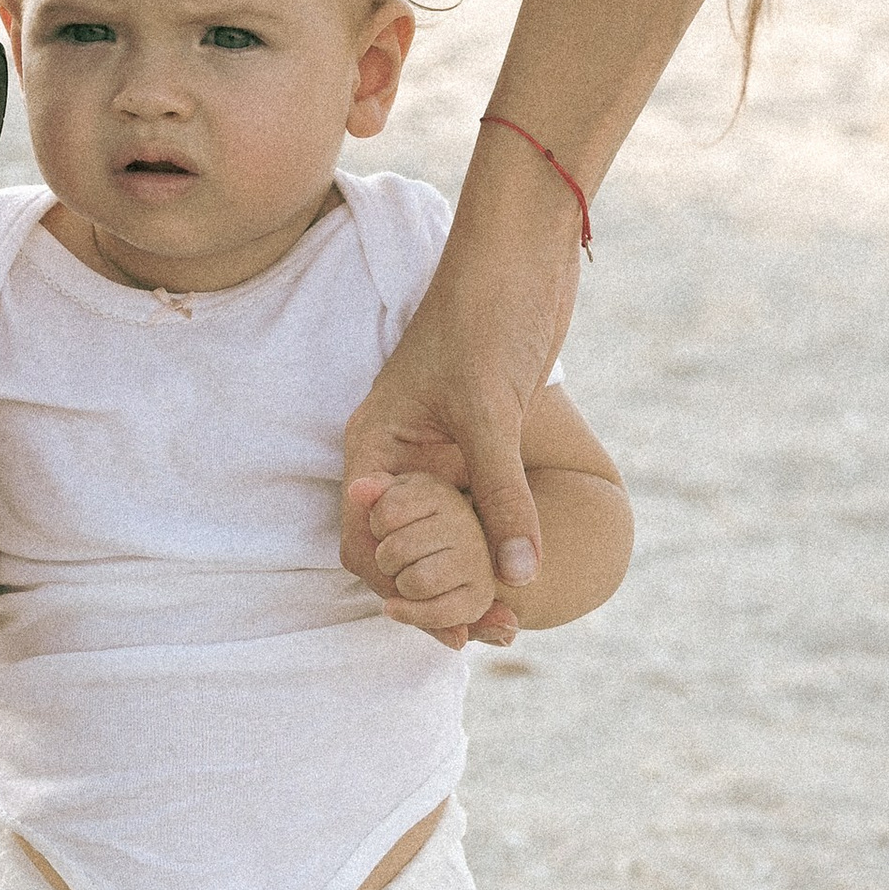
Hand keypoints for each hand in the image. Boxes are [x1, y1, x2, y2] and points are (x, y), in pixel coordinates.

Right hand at [342, 131, 580, 633]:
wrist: (522, 252)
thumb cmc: (485, 312)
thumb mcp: (488, 408)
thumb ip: (500, 492)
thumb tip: (517, 576)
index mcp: (375, 444)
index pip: (363, 536)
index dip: (395, 585)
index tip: (442, 626)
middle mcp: (401, 454)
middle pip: (406, 545)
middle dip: (438, 594)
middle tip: (487, 637)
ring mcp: (442, 449)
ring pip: (447, 533)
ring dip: (472, 577)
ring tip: (511, 624)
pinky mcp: (482, 441)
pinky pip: (481, 509)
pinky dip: (497, 545)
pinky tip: (525, 577)